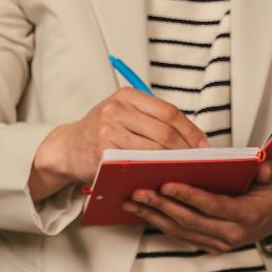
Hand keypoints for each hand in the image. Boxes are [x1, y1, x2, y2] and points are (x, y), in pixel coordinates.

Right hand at [30, 88, 206, 199]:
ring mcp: (108, 130)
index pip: (169, 112)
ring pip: (153, 148)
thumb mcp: (123, 113)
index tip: (203, 145)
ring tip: (184, 169)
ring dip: (172, 161)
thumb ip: (151, 119)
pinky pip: (137, 162)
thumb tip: (191, 137)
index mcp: (127, 96)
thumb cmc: (102, 131)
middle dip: (185, 149)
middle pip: (164, 131)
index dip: (191, 130)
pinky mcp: (103, 151)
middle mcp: (116, 109)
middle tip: (197, 161)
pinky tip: (163, 175)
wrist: (67, 147)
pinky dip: (153, 170)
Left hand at [125, 159, 271, 253]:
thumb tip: (262, 167)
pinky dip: (161, 223)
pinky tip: (144, 211)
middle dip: (162, 206)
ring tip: (132, 200)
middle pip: (190, 221)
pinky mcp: (211, 244)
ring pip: (181, 231)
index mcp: (248, 215)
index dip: (188, 196)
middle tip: (139, 191)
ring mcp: (220, 243)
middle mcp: (232, 234)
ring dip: (155, 216)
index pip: (213, 206)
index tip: (167, 184)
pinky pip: (182, 235)